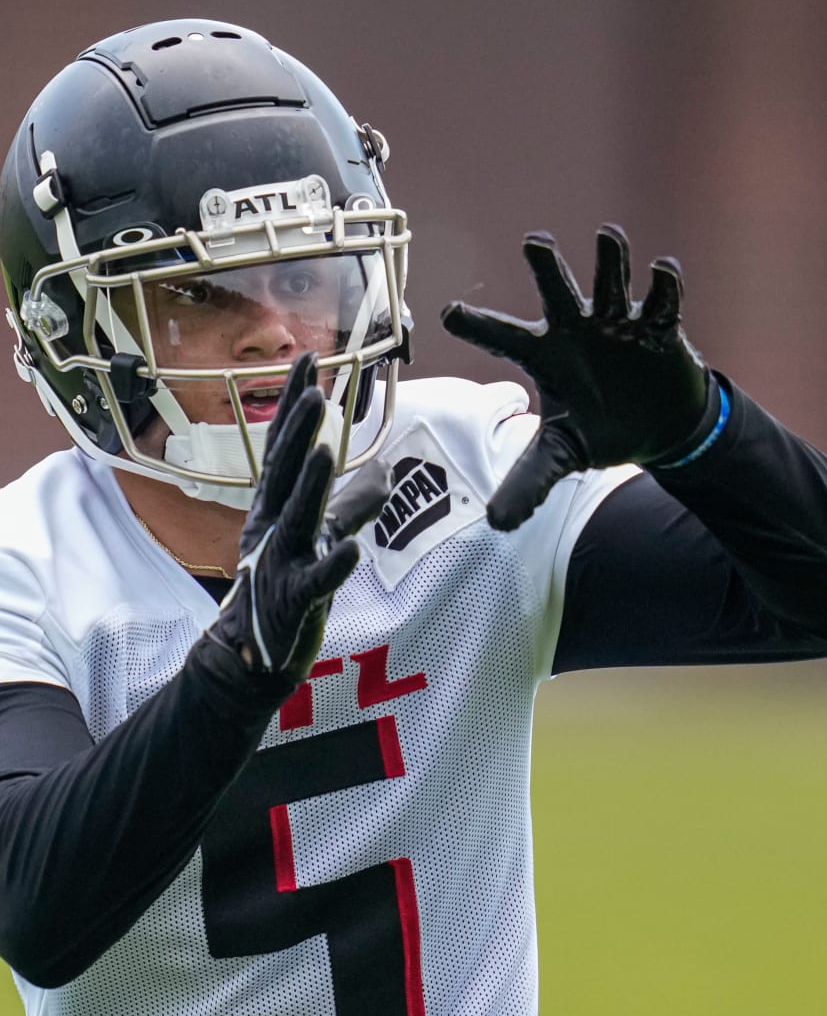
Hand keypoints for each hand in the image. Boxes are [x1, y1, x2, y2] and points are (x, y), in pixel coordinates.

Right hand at [207, 353, 389, 683]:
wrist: (249, 656)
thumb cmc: (283, 588)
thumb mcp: (316, 538)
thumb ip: (351, 506)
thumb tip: (387, 475)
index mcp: (276, 509)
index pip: (285, 447)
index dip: (294, 405)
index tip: (307, 359)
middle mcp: (275, 529)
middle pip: (288, 473)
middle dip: (300, 433)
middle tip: (313, 390)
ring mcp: (284, 564)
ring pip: (300, 520)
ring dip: (314, 486)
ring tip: (329, 452)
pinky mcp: (297, 602)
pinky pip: (317, 583)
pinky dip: (333, 566)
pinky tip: (352, 550)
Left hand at [441, 224, 716, 529]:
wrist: (658, 428)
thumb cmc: (602, 428)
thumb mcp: (561, 455)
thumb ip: (529, 482)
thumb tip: (497, 525)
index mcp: (545, 354)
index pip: (503, 336)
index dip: (477, 324)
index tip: (448, 314)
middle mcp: (578, 329)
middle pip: (557, 291)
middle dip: (547, 266)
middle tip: (535, 242)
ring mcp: (619, 324)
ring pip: (611, 283)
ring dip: (611, 261)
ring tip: (608, 237)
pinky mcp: (659, 328)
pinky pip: (663, 301)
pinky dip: (665, 285)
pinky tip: (663, 270)